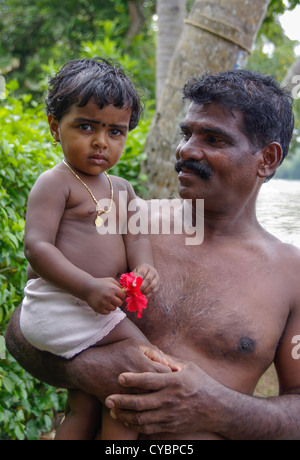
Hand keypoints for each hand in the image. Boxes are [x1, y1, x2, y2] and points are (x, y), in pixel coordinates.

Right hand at [69, 339, 172, 401]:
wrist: (90, 368)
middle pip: (162, 390)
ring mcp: (132, 396)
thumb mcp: (134, 345)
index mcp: (146, 367)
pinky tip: (143, 402)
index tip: (169, 373)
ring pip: (151, 401)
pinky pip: (138, 409)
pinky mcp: (124, 405)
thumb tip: (167, 362)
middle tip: (164, 386)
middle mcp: (141, 384)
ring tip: (154, 394)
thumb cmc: (114, 353)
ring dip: (154, 398)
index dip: (170, 373)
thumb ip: (154, 351)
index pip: (168, 373)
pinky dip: (142, 406)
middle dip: (164, 388)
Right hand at [86, 277, 125, 314]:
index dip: (122, 297)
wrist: (87, 288)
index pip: (123, 296)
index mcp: (113, 289)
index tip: (119, 296)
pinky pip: (107, 312)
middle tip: (113, 299)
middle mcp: (109, 296)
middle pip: (120, 304)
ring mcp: (103, 303)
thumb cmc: (100, 283)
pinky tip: (103, 304)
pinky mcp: (99, 309)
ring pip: (114, 309)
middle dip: (117, 302)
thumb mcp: (110, 280)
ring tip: (107, 301)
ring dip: (111, 306)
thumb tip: (125, 291)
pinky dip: (106, 310)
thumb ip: (118, 285)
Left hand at [105, 356, 221, 435]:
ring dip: (125, 415)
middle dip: (122, 401)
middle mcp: (171, 399)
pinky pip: (148, 428)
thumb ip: (170, 361)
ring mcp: (170, 415)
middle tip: (108, 398)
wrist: (218, 409)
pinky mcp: (171, 426)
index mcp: (175, 382)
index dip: (132, 379)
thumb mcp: (189, 367)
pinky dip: (134, 425)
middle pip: (141, 402)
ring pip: (142, 418)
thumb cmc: (203, 384)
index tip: (119, 377)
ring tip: (113, 410)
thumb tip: (154, 353)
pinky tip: (126, 420)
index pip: (149, 380)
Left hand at [133, 264, 159, 296]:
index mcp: (146, 267)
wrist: (147, 271)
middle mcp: (153, 271)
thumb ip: (132, 277)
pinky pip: (154, 290)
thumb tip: (128, 284)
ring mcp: (157, 278)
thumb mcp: (135, 272)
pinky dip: (149, 294)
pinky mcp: (158, 284)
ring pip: (152, 285)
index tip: (133, 286)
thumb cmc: (139, 272)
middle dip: (142, 287)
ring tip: (140, 294)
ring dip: (146, 291)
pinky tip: (144, 297)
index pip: (141, 273)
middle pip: (148, 280)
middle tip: (137, 291)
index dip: (137, 280)